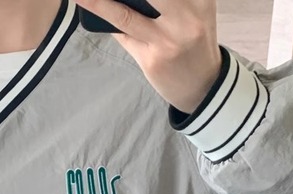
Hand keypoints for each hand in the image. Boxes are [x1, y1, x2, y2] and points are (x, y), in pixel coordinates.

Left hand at [75, 0, 222, 114]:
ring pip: (125, 16)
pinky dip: (107, 20)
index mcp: (199, 0)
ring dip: (98, 3)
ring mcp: (166, 41)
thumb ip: (170, 0)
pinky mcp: (151, 61)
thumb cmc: (193, 40)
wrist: (202, 85)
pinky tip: (89, 6)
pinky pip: (123, 36)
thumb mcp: (196, 10)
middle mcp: (185, 18)